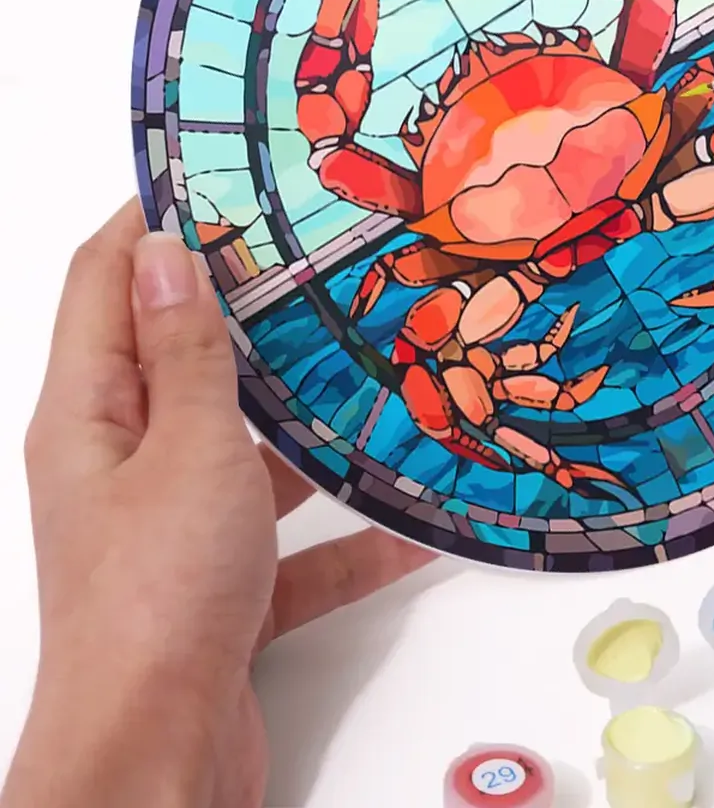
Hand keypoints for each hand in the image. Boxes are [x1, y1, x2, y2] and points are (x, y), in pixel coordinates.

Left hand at [3, 201, 432, 807]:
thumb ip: (185, 354)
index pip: (105, 281)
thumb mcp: (185, 452)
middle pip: (182, 359)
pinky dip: (343, 535)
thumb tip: (166, 250)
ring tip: (381, 372)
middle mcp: (124, 461)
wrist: (156, 761)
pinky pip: (289, 542)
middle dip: (248, 311)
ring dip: (306, 421)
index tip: (213, 173)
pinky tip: (414, 526)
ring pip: (244, 448)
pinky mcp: (220, 586)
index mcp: (91, 414)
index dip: (148, 219)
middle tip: (324, 262)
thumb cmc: (157, 598)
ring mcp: (173, 526)